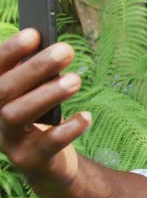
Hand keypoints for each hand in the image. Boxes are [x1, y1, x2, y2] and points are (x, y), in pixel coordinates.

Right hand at [0, 29, 90, 196]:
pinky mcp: (30, 160)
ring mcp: (8, 141)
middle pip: (3, 89)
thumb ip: (40, 73)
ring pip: (16, 114)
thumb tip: (54, 46)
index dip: (9, 51)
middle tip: (66, 50)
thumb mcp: (37, 92)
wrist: (47, 163)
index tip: (34, 33)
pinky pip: (47, 144)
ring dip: (48, 94)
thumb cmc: (42, 116)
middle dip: (35, 67)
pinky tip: (86, 116)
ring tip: (76, 80)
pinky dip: (68, 129)